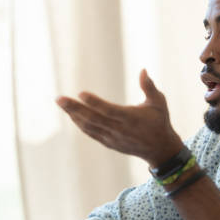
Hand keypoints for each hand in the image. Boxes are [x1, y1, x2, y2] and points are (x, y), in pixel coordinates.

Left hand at [56, 69, 183, 166]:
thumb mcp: (159, 102)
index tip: (80, 93)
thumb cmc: (159, 121)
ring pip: (89, 127)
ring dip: (74, 115)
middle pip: (93, 119)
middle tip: (59, 98)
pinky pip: (91, 133)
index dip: (94, 103)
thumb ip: (149, 86)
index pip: (109, 110)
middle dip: (75, 108)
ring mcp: (113, 138)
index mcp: (131, 118)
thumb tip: (143, 70)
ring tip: (61, 103)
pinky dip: (80, 124)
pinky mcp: (109, 143)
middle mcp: (120, 130)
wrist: (159, 149)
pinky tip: (72, 115)